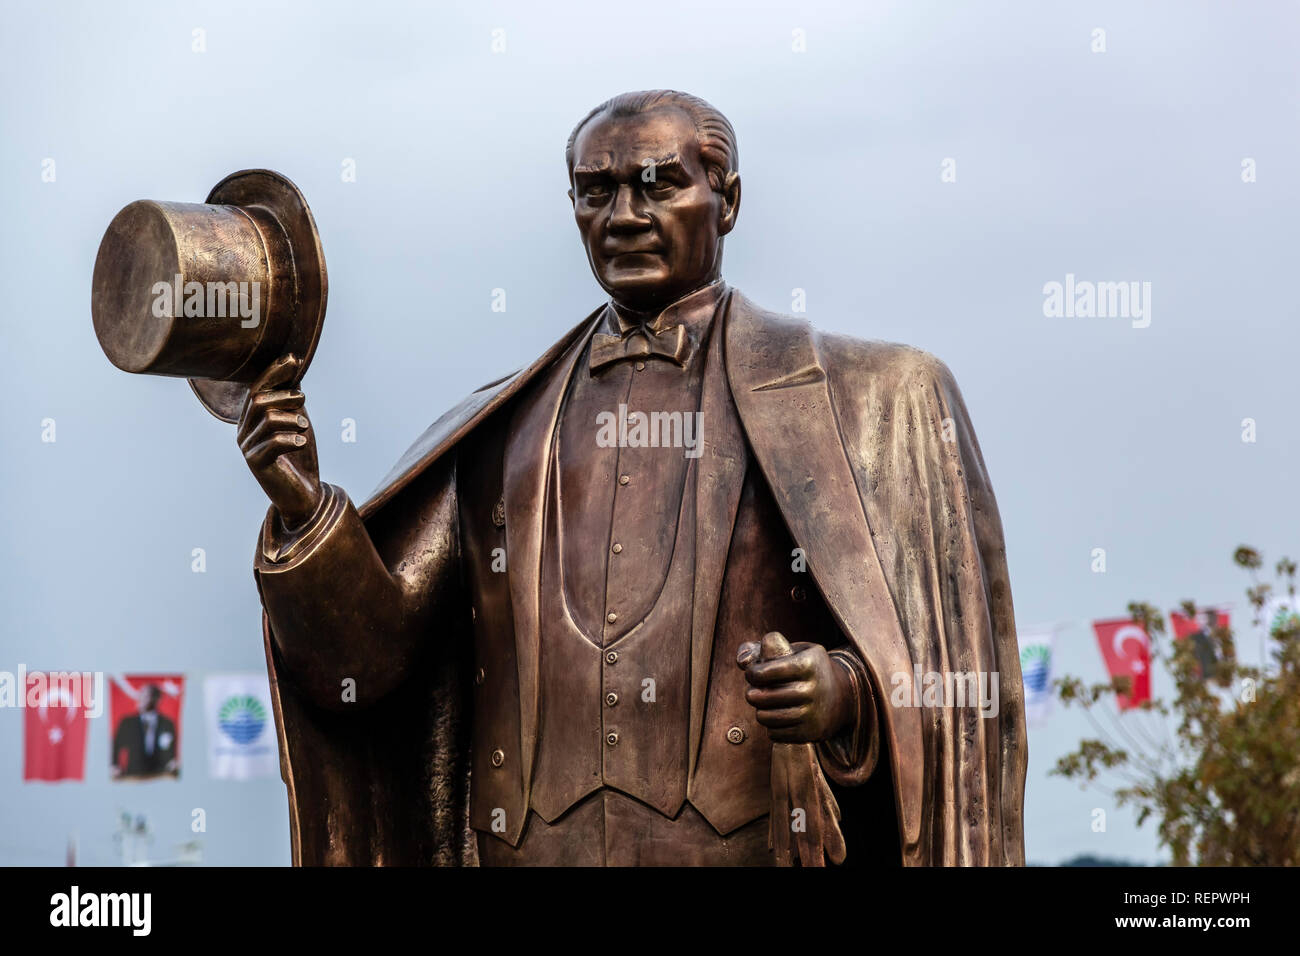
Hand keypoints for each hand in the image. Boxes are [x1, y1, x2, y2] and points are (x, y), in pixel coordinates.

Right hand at [237, 355, 321, 527]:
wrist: (304, 493)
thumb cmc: (300, 455)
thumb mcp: (297, 418)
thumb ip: (291, 396)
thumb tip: (291, 361)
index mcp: (251, 418)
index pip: (257, 388)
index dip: (274, 372)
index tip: (293, 359)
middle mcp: (244, 430)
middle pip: (259, 400)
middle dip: (285, 395)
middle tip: (304, 400)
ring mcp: (248, 448)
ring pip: (267, 419)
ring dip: (292, 418)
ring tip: (305, 427)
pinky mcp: (257, 464)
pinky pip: (272, 442)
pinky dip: (292, 438)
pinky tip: (301, 442)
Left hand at [737, 632, 854, 743]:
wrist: (845, 697)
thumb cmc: (812, 669)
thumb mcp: (798, 650)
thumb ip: (767, 647)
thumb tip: (741, 661)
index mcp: (807, 665)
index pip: (765, 672)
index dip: (752, 674)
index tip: (752, 674)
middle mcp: (812, 689)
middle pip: (763, 697)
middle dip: (752, 694)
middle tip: (754, 692)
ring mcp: (812, 713)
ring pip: (766, 717)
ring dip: (760, 711)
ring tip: (763, 705)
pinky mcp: (810, 733)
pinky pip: (775, 734)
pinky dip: (771, 727)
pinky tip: (777, 717)